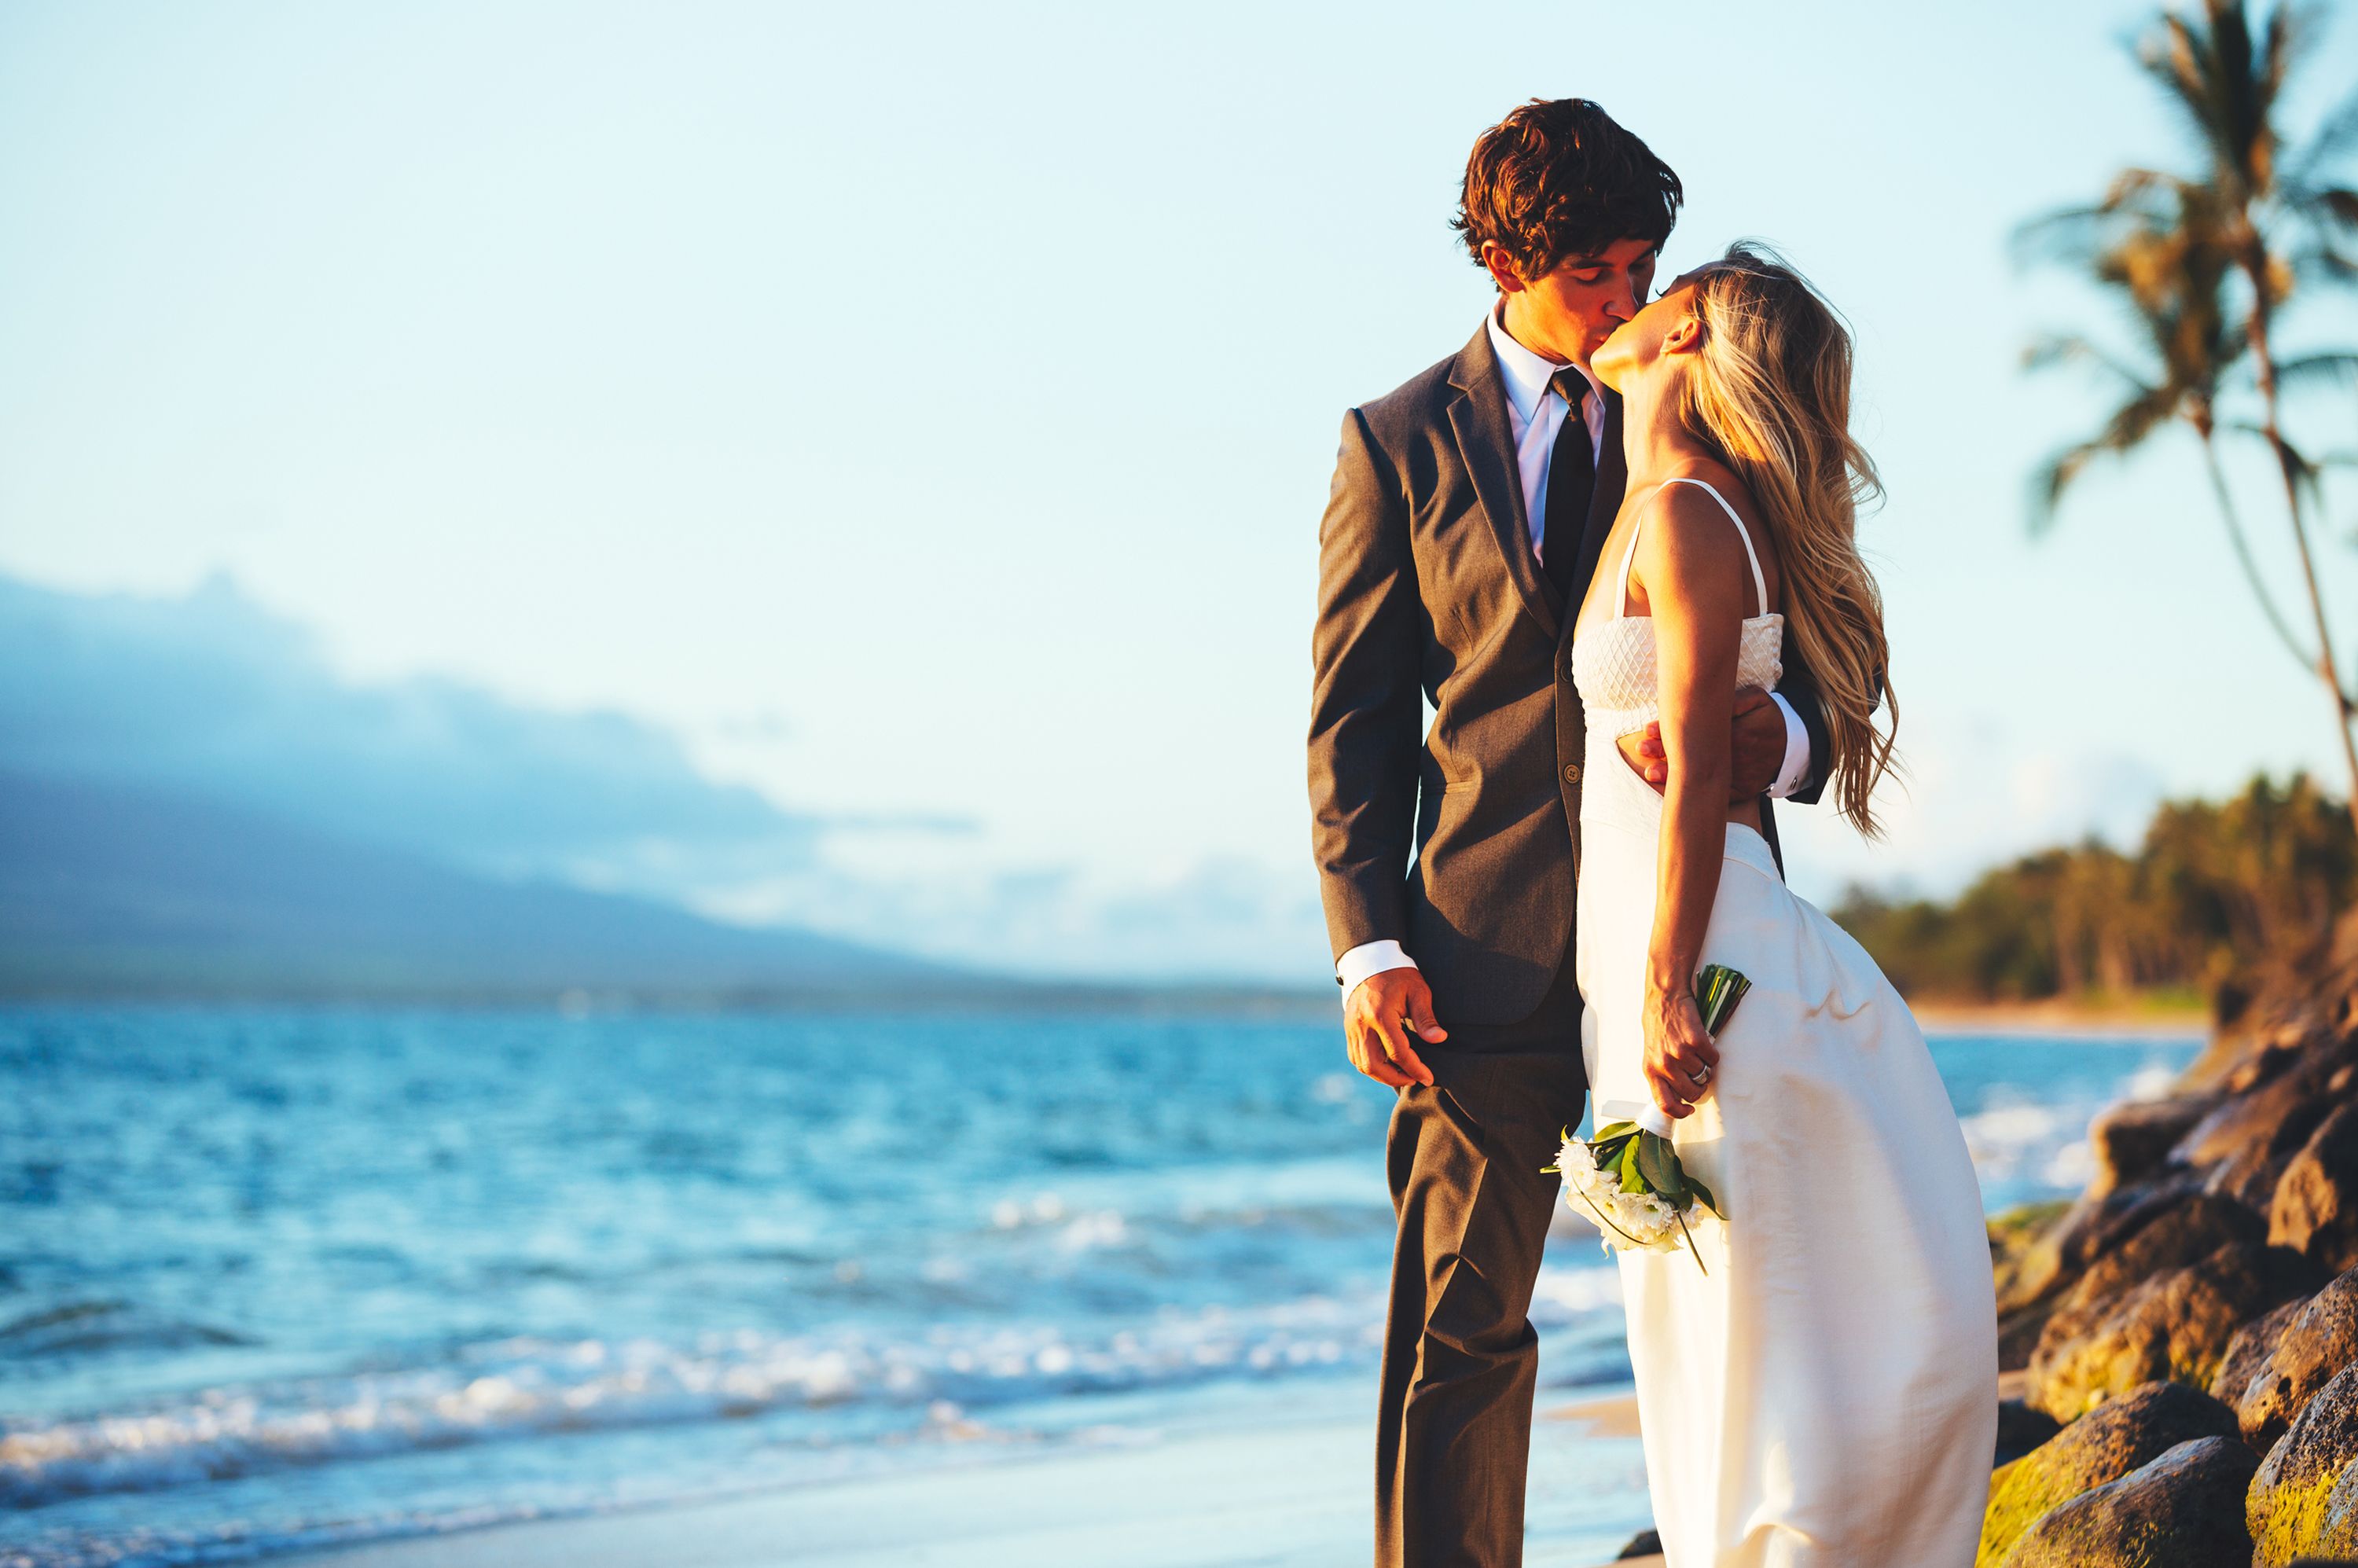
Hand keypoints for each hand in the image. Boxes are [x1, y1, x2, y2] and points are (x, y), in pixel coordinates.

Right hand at [1343, 967, 1443, 1088]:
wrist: (1370, 961)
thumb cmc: (1398, 975)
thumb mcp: (1418, 991)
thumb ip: (1426, 1017)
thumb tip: (1439, 1039)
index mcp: (1380, 1015)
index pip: (1398, 1053)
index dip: (1415, 1069)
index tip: (1428, 1078)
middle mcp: (1362, 1024)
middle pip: (1374, 1065)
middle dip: (1396, 1079)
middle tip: (1414, 1078)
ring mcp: (1351, 1028)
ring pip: (1362, 1064)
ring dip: (1382, 1075)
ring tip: (1402, 1075)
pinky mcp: (1348, 1029)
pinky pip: (1355, 1057)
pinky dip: (1371, 1066)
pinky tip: (1387, 1065)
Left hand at [1617, 687, 1782, 801]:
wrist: (1790, 746)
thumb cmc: (1768, 718)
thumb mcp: (1759, 700)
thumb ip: (1738, 699)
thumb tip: (1718, 701)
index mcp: (1738, 732)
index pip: (1698, 731)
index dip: (1671, 729)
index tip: (1649, 728)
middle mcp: (1736, 756)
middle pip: (1696, 755)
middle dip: (1666, 752)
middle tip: (1643, 748)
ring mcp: (1739, 775)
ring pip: (1703, 778)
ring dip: (1674, 776)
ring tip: (1650, 772)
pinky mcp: (1742, 791)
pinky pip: (1715, 795)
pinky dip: (1693, 795)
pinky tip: (1672, 792)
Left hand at [1641, 979, 1719, 1118]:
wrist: (1664, 997)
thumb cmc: (1658, 1025)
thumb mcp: (1651, 1053)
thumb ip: (1661, 1074)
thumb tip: (1677, 1096)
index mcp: (1651, 1070)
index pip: (1664, 1104)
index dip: (1679, 1112)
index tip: (1689, 1110)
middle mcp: (1664, 1065)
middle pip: (1691, 1093)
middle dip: (1699, 1087)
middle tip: (1698, 1074)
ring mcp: (1680, 1054)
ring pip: (1704, 1075)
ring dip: (1705, 1066)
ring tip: (1696, 1051)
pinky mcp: (1696, 1042)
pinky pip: (1713, 1059)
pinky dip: (1712, 1053)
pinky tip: (1703, 1043)